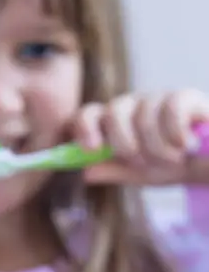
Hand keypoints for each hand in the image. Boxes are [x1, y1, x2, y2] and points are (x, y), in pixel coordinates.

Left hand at [72, 89, 208, 184]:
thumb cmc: (174, 166)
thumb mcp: (141, 175)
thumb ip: (113, 172)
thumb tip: (85, 172)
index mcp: (114, 123)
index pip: (87, 114)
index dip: (85, 128)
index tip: (93, 149)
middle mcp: (132, 105)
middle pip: (113, 112)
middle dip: (127, 144)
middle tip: (143, 162)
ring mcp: (157, 98)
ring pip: (144, 118)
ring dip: (159, 149)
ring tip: (173, 159)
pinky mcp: (184, 96)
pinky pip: (171, 109)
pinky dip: (177, 134)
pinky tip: (186, 145)